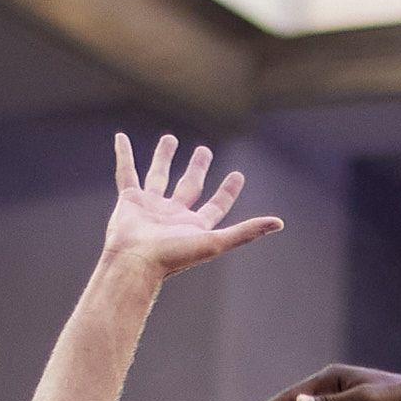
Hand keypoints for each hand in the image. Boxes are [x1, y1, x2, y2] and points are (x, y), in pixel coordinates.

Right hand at [98, 132, 281, 278]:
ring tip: (170, 138)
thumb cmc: (174, 256)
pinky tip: (121, 138)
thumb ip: (246, 231)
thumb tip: (279, 223)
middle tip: (204, 151)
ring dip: (164, 157)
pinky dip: (124, 155)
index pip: (216, 206)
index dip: (228, 192)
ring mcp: (150, 207)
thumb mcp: (216, 241)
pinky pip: (126, 172)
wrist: (135, 262)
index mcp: (193, 227)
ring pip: (159, 175)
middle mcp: (173, 216)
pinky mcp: (129, 200)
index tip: (238, 175)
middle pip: (188, 186)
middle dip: (197, 169)